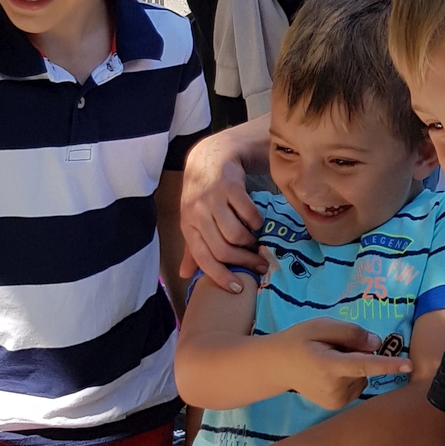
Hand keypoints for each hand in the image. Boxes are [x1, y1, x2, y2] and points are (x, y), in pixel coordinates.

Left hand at [180, 133, 264, 291]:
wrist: (211, 157)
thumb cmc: (203, 194)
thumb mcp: (194, 220)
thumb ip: (193, 248)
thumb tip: (185, 276)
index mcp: (187, 226)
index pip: (203, 258)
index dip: (221, 276)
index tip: (238, 288)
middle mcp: (197, 214)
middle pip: (222, 249)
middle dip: (244, 262)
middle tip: (259, 266)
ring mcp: (213, 199)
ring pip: (235, 234)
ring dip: (250, 242)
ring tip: (256, 242)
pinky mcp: (230, 186)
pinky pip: (248, 213)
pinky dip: (256, 221)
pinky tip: (257, 222)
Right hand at [281, 319, 411, 410]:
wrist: (278, 366)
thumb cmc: (300, 340)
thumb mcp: (322, 326)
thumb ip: (350, 333)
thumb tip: (377, 343)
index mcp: (329, 366)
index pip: (364, 365)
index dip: (388, 365)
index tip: (409, 365)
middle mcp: (334, 388)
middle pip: (364, 366)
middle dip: (357, 353)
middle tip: (332, 347)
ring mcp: (336, 400)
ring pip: (363, 377)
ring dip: (353, 366)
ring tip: (328, 360)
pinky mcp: (337, 405)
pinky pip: (357, 385)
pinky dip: (350, 376)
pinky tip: (331, 372)